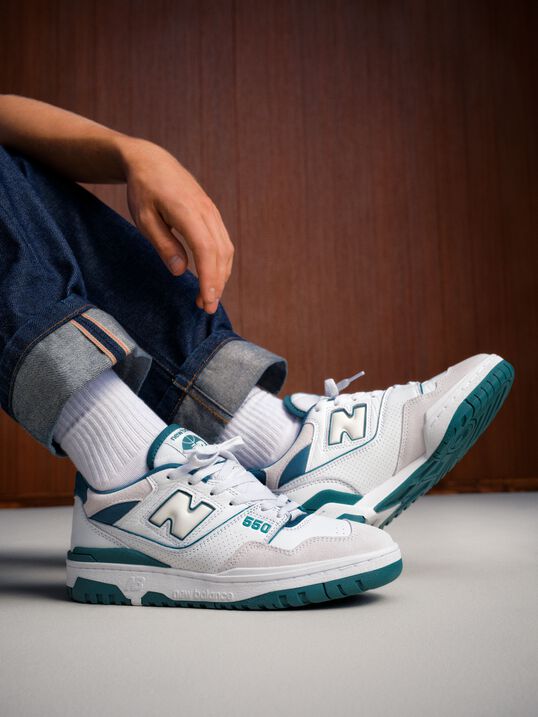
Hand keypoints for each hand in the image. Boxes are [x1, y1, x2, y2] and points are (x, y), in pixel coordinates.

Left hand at [121, 138, 233, 313]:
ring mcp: (212, 212)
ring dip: (221, 276)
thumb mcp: (144, 218)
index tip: (207, 300)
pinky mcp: (212, 214)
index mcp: (188, 211)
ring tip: (209, 298)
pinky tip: (212, 278)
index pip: (206, 250)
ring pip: (226, 249)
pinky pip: (223, 242)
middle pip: (220, 253)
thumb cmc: (143, 190)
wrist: (152, 161)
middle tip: (207, 309)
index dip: (209, 278)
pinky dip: (221, 263)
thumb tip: (181, 271)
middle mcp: (206, 211)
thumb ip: (163, 244)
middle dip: (217, 284)